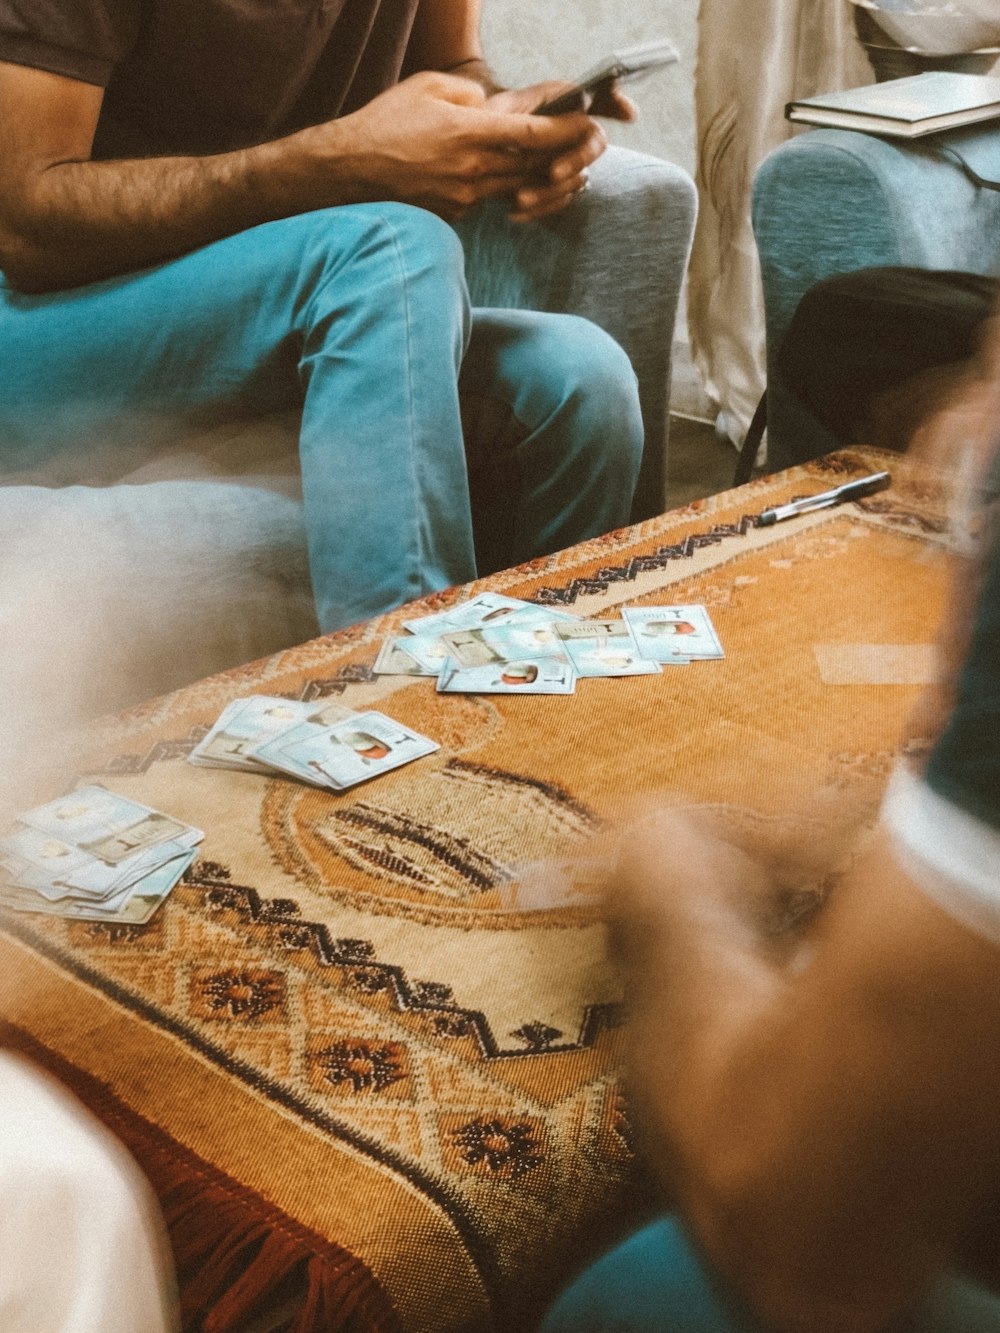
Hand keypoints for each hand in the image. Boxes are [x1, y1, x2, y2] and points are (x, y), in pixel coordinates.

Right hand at [326, 71, 604, 220]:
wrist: (350, 170)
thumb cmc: (386, 122)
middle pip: (534, 167)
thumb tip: (495, 108)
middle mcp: (473, 169)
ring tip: (545, 163)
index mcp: (470, 132)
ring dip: (532, 176)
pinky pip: (485, 199)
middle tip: (576, 146)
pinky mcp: (454, 214)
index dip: (565, 130)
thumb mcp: (429, 86)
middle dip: (559, 157)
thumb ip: (471, 94)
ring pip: (514, 187)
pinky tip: (486, 175)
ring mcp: (464, 197)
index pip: (533, 135)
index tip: (586, 123)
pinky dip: (494, 187)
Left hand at [487, 79, 635, 221]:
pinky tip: (514, 213)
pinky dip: (539, 209)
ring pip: (577, 179)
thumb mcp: (501, 113)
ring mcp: (564, 161)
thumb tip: (578, 121)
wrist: (464, 154)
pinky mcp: (553, 188)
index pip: (600, 97)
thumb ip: (538, 117)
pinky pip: (559, 202)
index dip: (616, 102)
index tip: (630, 115)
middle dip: (577, 159)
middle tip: (553, 173)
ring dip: (551, 191)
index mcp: (562, 103)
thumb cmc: (479, 125)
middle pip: (593, 144)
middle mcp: (569, 132)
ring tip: (519, 199)